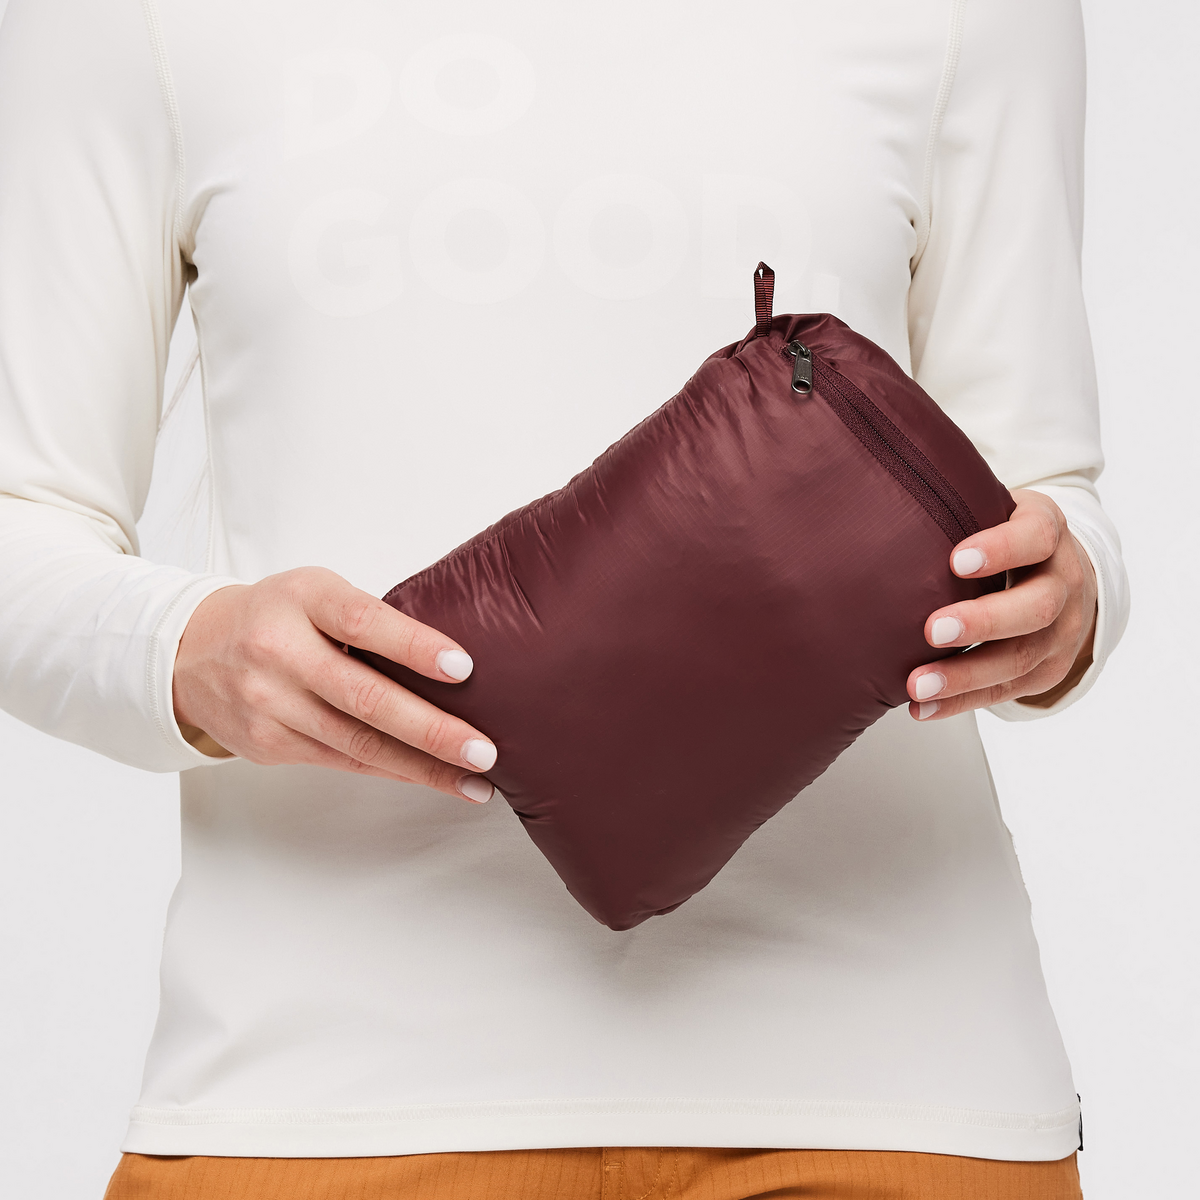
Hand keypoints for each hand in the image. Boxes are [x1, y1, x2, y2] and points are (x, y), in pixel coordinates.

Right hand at [172, 566, 496, 802]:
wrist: (191, 652)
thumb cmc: (277, 616)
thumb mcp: (316, 592)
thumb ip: (370, 619)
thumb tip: (452, 662)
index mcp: (302, 600)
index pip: (363, 622)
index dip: (414, 646)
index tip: (463, 666)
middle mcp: (280, 652)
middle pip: (365, 698)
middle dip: (431, 729)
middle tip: (483, 749)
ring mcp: (270, 704)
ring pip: (358, 744)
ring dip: (423, 767)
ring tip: (475, 780)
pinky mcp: (268, 744)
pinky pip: (343, 761)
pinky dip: (394, 772)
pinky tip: (434, 779)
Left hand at [907, 490, 1097, 719]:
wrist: (1062, 575)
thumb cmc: (1006, 538)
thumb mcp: (995, 509)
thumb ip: (957, 505)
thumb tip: (881, 499)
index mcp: (1049, 533)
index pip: (1036, 537)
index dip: (1000, 549)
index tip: (956, 560)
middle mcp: (1065, 583)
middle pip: (1036, 607)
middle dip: (983, 622)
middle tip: (931, 630)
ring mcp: (1062, 632)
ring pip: (1021, 658)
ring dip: (965, 676)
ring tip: (917, 684)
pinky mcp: (1048, 670)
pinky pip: (1007, 691)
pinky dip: (962, 702)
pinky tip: (923, 707)